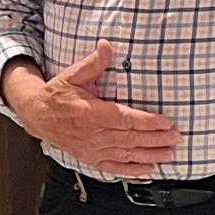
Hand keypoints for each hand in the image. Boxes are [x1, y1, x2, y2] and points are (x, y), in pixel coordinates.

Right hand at [16, 40, 179, 176]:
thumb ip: (94, 62)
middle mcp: (93, 135)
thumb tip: (107, 44)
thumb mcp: (73, 75)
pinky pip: (114, 167)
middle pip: (130, 139)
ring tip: (169, 155)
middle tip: (176, 138)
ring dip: (149, 156)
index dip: (147, 122)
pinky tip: (148, 170)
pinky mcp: (90, 158)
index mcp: (91, 113)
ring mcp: (92, 149)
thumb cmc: (57, 94)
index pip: (125, 119)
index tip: (166, 122)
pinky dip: (132, 170)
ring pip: (125, 155)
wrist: (37, 115)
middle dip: (156, 139)